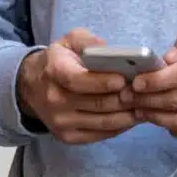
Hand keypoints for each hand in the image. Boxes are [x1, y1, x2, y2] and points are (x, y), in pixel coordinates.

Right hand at [16, 29, 138, 143]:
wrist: (32, 86)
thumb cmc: (58, 59)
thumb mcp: (70, 40)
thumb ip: (88, 41)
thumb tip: (108, 50)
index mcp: (55, 72)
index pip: (79, 80)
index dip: (102, 81)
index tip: (123, 79)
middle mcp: (55, 100)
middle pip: (95, 103)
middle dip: (123, 98)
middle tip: (144, 92)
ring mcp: (60, 122)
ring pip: (101, 122)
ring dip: (126, 115)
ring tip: (144, 104)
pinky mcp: (67, 137)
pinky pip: (98, 134)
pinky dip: (118, 127)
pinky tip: (132, 117)